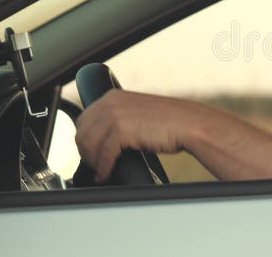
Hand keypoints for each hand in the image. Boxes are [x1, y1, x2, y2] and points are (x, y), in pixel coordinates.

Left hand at [74, 89, 198, 181]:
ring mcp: (115, 115)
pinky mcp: (122, 130)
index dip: (85, 140)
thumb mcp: (138, 113)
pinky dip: (103, 168)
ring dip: (93, 162)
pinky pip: (103, 155)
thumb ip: (120, 118)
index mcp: (113, 96)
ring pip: (88, 144)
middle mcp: (110, 102)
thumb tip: (104, 137)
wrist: (190, 124)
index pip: (84, 120)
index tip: (91, 153)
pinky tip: (106, 174)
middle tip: (95, 165)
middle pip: (82, 133)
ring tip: (101, 171)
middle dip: (86, 152)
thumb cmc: (170, 122)